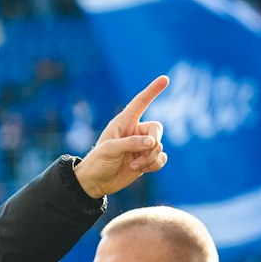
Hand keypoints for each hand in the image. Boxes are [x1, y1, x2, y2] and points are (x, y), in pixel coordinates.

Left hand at [72, 76, 168, 198]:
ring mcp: (142, 146)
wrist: (96, 182)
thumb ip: (130, 143)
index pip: (140, 103)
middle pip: (157, 129)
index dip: (152, 91)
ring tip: (134, 166)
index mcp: (124, 122)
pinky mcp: (146, 160)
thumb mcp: (110, 150)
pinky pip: (161, 158)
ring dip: (150, 158)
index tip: (164, 79)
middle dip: (154, 142)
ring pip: (159, 146)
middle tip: (142, 153)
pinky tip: (141, 170)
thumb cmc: (98, 162)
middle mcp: (135, 131)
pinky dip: (154, 165)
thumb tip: (153, 143)